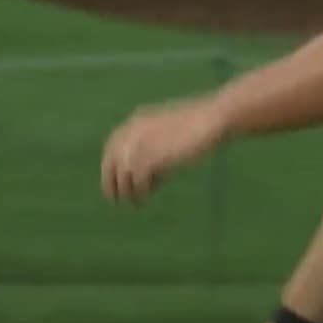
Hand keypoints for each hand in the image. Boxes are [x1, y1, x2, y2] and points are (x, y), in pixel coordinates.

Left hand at [100, 96, 227, 204]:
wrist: (212, 119)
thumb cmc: (197, 128)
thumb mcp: (167, 137)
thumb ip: (151, 152)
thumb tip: (140, 181)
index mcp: (135, 122)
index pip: (111, 148)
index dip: (109, 169)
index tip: (114, 185)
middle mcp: (133, 132)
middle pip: (112, 163)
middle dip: (111, 184)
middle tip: (117, 201)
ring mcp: (142, 143)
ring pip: (123, 175)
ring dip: (126, 192)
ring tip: (136, 203)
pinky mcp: (153, 156)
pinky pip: (137, 181)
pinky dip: (140, 192)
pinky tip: (146, 198)